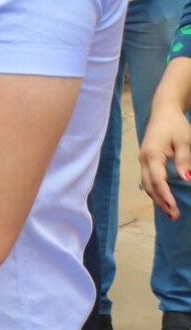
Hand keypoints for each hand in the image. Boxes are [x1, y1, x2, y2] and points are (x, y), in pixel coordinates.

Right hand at [140, 97, 190, 219]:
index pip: (157, 179)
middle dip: (161, 202)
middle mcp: (144, 160)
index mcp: (152, 154)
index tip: (174, 208)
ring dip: (158, 199)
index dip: (165, 195)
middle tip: (175, 217)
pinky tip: (165, 199)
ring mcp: (143, 161)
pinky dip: (156, 191)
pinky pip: (149, 180)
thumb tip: (187, 179)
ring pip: (147, 185)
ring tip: (171, 213)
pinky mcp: (146, 161)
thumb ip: (185, 160)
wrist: (163, 112)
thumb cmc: (176, 125)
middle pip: (149, 185)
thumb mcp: (185, 141)